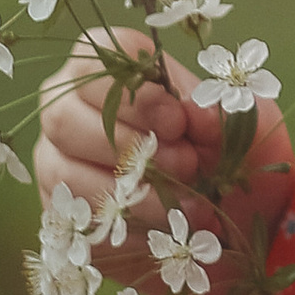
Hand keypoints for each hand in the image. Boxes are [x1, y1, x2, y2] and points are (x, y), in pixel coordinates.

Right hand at [34, 30, 292, 294]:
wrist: (232, 217)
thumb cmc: (229, 153)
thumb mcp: (239, 123)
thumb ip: (213, 109)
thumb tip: (188, 113)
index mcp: (108, 71)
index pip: (95, 63)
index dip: (136, 93)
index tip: (177, 121)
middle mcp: (68, 110)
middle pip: (64, 117)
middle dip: (132, 147)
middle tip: (188, 166)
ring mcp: (55, 163)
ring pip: (65, 173)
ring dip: (133, 193)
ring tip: (188, 204)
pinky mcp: (61, 216)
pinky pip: (76, 221)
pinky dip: (128, 229)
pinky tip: (167, 232)